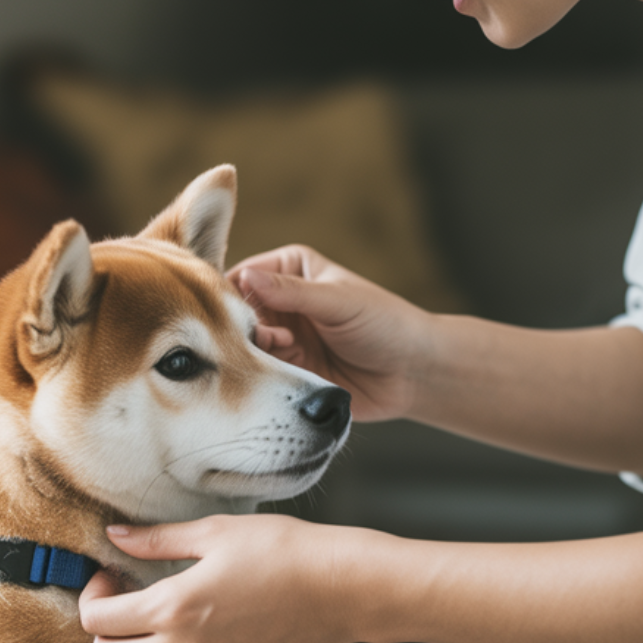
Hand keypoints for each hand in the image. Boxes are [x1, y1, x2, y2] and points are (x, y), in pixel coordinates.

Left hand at [79, 515, 360, 642]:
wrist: (341, 590)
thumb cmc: (281, 551)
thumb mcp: (214, 533)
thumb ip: (156, 540)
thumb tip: (114, 537)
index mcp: (173, 608)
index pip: (96, 620)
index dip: (94, 595)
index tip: (112, 578)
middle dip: (106, 631)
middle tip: (127, 603)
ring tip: (159, 627)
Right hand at [230, 244, 431, 421]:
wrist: (414, 373)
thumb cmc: (385, 324)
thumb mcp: (338, 301)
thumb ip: (291, 291)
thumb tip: (246, 277)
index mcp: (290, 268)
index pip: (243, 276)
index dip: (229, 293)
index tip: (229, 311)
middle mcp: (281, 302)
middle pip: (237, 313)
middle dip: (239, 326)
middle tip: (260, 335)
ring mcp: (283, 338)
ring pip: (246, 344)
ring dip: (253, 350)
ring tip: (280, 348)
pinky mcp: (288, 371)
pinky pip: (260, 372)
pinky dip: (261, 374)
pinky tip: (280, 373)